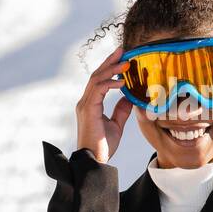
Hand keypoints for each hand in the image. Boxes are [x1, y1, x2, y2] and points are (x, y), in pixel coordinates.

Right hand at [76, 47, 132, 164]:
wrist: (94, 161)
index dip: (109, 67)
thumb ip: (120, 110)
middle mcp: (85, 102)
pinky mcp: (88, 110)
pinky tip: (122, 81)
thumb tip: (128, 97)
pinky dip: (110, 83)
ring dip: (111, 68)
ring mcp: (85, 105)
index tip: (122, 58)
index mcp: (90, 104)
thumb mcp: (116, 125)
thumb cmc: (102, 146)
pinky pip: (98, 90)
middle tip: (123, 50)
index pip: (99, 80)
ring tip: (125, 62)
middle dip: (109, 61)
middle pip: (96, 75)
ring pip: (97, 79)